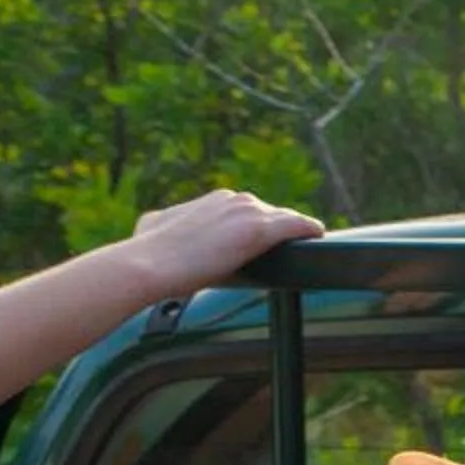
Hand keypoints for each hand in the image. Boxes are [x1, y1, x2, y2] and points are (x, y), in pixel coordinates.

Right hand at [124, 190, 326, 297]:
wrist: (146, 265)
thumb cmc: (146, 252)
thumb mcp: (156, 226)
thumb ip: (172, 222)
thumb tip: (164, 228)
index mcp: (215, 199)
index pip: (250, 212)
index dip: (258, 230)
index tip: (262, 244)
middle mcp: (234, 199)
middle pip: (271, 216)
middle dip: (277, 233)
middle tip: (284, 251)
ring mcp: (248, 212)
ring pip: (284, 222)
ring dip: (293, 233)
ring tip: (304, 245)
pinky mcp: (260, 230)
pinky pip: (298, 226)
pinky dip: (310, 230)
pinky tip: (318, 236)